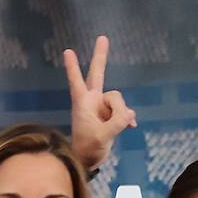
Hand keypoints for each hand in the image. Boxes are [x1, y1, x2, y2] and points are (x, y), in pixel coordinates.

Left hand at [64, 35, 136, 170]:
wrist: (89, 160)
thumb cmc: (87, 148)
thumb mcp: (102, 137)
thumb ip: (116, 122)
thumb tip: (129, 114)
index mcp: (83, 103)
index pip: (76, 81)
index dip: (72, 67)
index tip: (67, 51)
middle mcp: (92, 100)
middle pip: (98, 74)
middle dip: (100, 56)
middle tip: (102, 37)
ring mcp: (103, 106)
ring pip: (119, 100)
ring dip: (121, 114)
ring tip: (112, 130)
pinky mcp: (112, 115)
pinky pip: (126, 111)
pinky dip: (128, 118)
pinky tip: (131, 126)